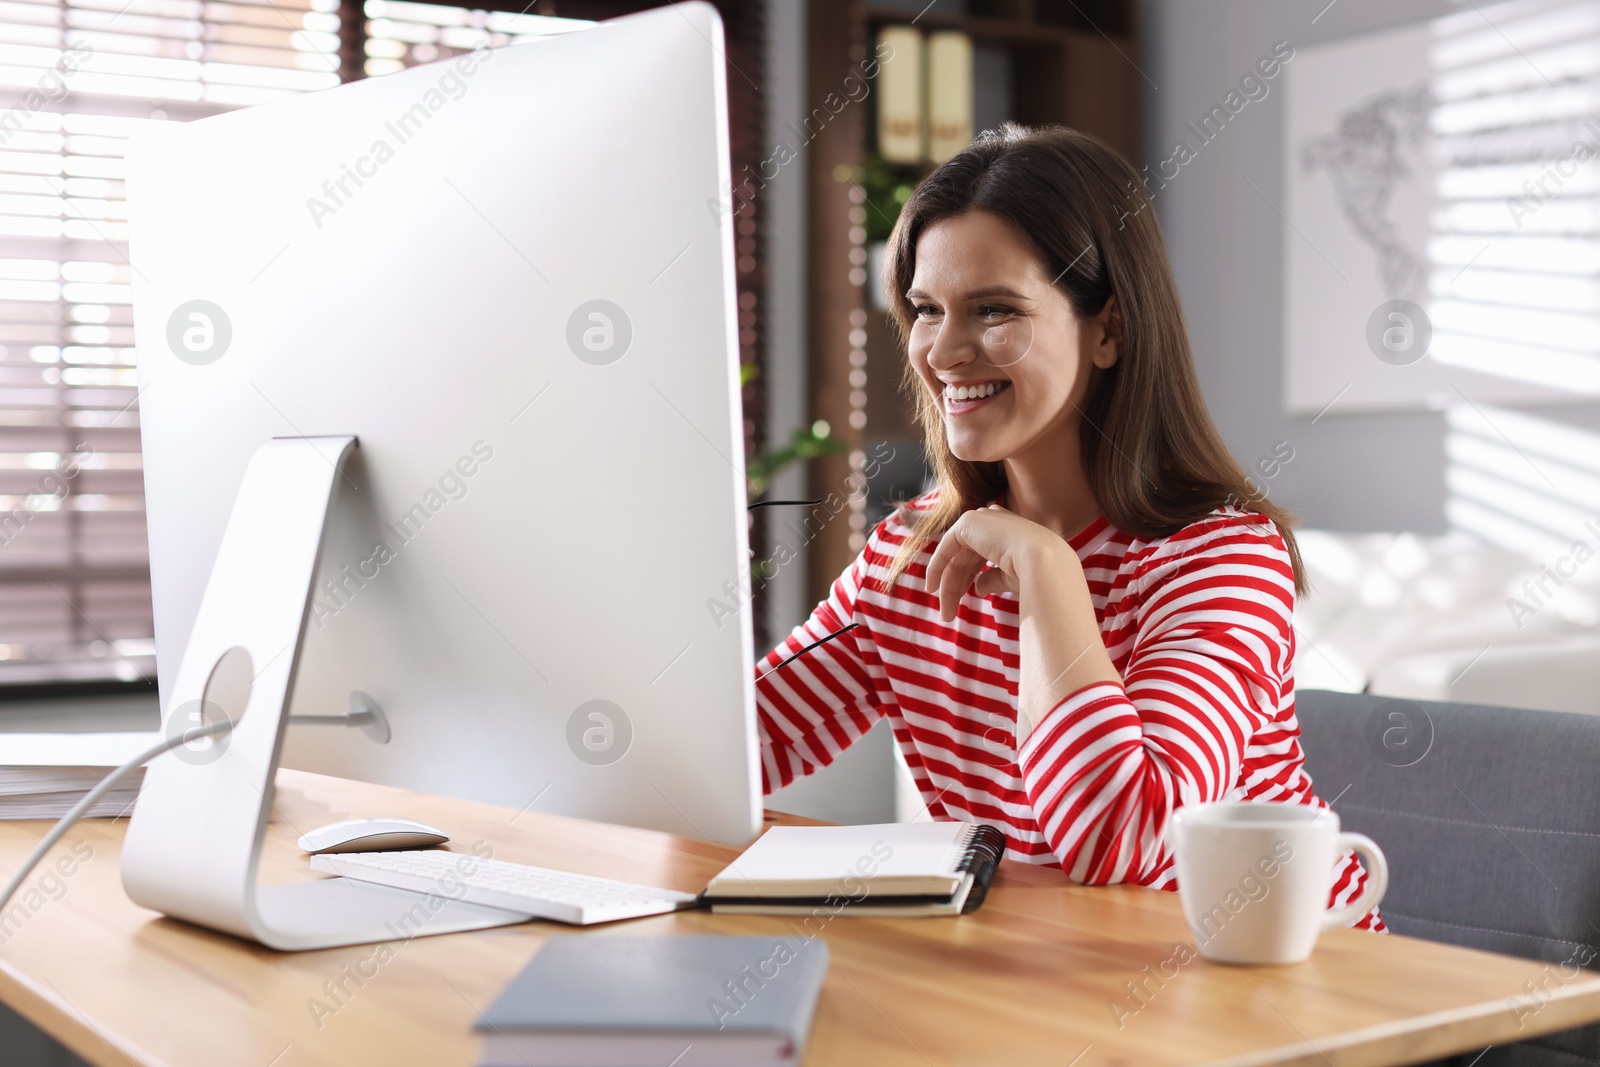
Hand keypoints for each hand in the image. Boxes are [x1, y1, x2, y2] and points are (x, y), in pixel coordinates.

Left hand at [922, 504, 1070, 621]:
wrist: (1043, 563)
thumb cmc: (1036, 575)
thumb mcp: (1012, 578)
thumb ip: (993, 579)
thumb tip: (978, 588)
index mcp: (1009, 532)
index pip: (981, 554)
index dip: (969, 576)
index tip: (966, 596)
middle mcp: (995, 521)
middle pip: (965, 557)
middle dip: (955, 587)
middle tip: (948, 615)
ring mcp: (982, 519)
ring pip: (955, 556)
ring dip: (947, 586)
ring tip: (946, 614)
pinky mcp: (968, 522)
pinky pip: (946, 547)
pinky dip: (936, 567)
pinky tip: (932, 588)